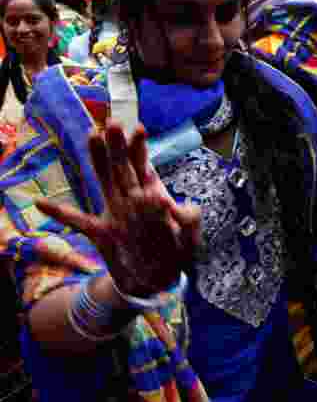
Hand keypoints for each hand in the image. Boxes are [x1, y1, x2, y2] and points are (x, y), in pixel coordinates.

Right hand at [36, 123, 199, 297]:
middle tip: (112, 123)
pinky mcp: (102, 233)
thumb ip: (190, 221)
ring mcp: (115, 214)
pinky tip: (40, 203)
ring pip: (105, 183)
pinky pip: (78, 221)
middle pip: (123, 168)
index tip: (138, 129)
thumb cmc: (177, 254)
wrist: (156, 278)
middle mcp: (132, 200)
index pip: (145, 168)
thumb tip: (181, 206)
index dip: (141, 150)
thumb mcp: (191, 239)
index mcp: (153, 197)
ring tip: (91, 135)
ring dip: (98, 161)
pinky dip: (60, 213)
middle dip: (118, 147)